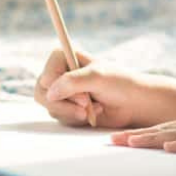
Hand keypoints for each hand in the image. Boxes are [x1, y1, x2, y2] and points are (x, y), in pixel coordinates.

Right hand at [34, 48, 150, 128]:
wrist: (133, 103)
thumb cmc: (119, 84)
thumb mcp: (97, 77)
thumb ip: (73, 81)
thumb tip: (50, 92)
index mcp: (66, 56)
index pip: (47, 73)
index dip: (59, 86)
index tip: (81, 92)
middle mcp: (61, 73)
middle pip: (42, 92)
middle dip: (64, 104)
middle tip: (85, 105)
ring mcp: (63, 91)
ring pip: (51, 107)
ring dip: (72, 111)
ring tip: (93, 107)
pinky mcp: (67, 108)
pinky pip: (60, 117)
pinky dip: (76, 118)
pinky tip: (93, 113)